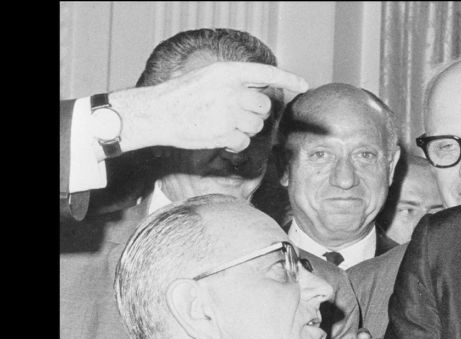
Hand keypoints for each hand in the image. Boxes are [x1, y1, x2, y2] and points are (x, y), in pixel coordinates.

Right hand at [113, 61, 308, 152]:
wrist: (158, 113)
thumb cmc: (182, 96)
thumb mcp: (208, 77)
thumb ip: (234, 82)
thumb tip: (260, 91)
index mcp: (227, 72)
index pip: (266, 73)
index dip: (287, 78)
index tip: (303, 84)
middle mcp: (232, 90)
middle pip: (264, 105)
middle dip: (256, 112)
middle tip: (238, 113)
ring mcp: (229, 112)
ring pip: (257, 125)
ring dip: (245, 128)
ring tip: (223, 123)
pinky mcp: (225, 133)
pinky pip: (244, 142)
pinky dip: (235, 144)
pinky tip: (219, 137)